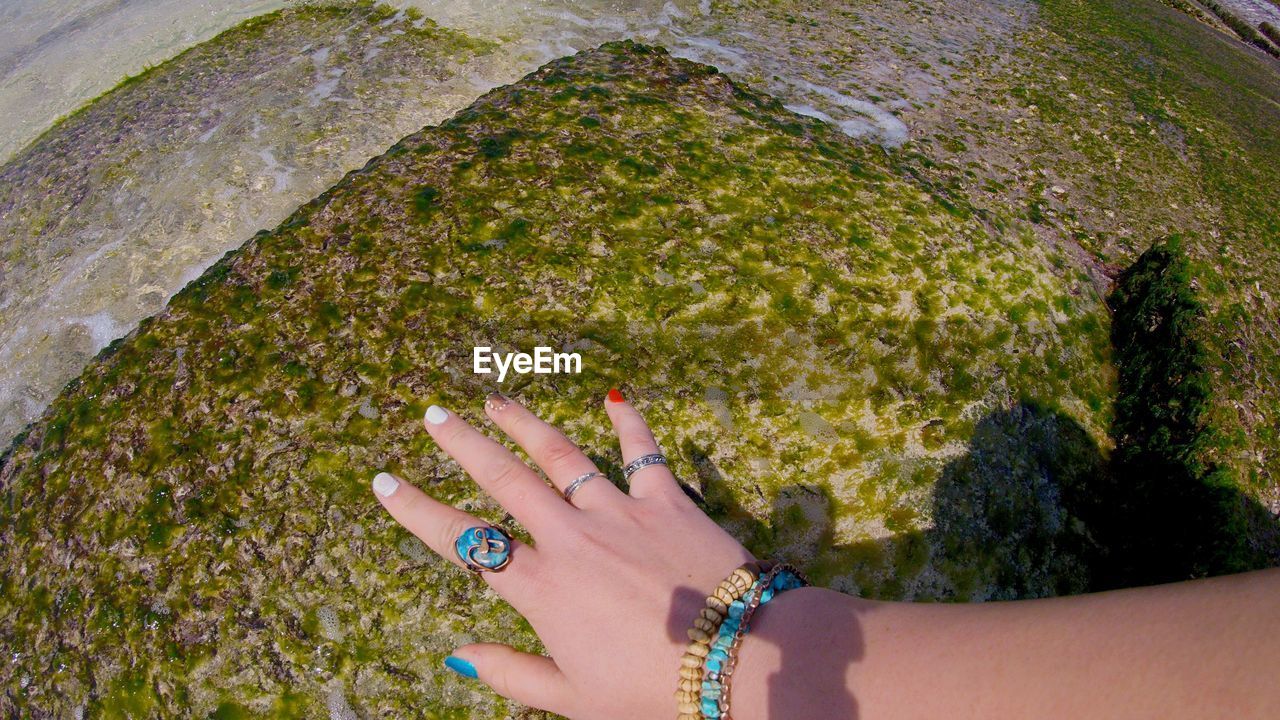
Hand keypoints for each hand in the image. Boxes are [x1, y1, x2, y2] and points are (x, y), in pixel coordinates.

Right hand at [371, 390, 754, 718]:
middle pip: (505, 479)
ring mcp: (620, 513)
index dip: (418, 511)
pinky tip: (613, 396)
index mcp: (543, 588)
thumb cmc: (653, 690)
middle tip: (434, 414)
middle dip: (464, 444)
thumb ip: (511, 673)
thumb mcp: (573, 697)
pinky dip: (628, 421)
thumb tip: (457, 656)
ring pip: (561, 455)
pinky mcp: (668, 502)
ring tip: (495, 400)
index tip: (385, 482)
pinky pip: (644, 452)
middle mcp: (572, 538)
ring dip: (524, 423)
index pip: (466, 542)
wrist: (737, 660)